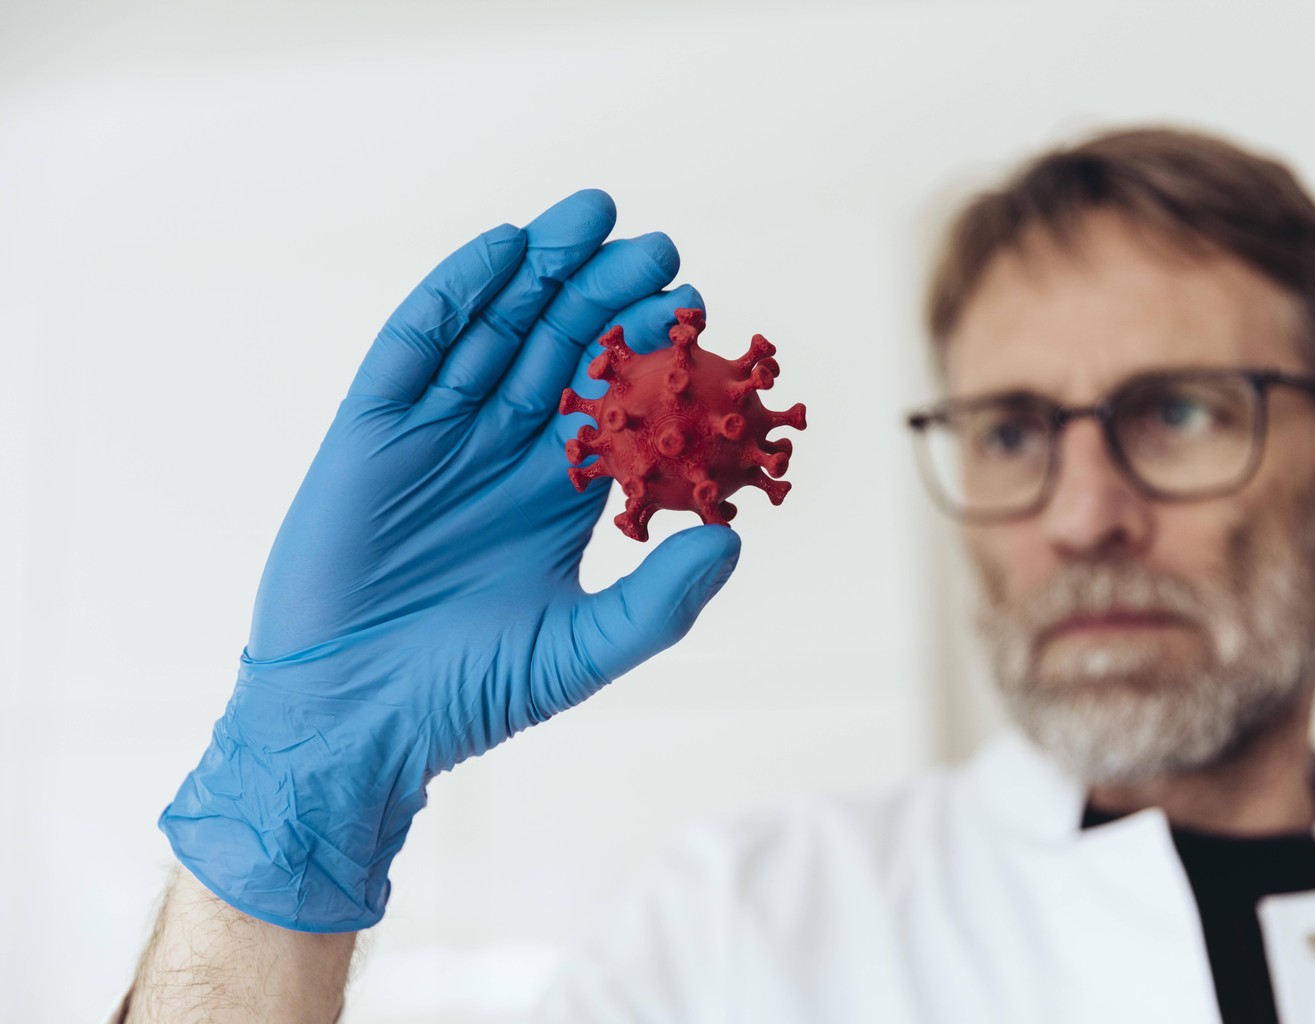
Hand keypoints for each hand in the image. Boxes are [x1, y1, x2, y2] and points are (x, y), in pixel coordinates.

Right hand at [159, 190, 741, 932]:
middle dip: (607, 293)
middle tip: (658, 247)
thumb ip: (660, 601)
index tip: (697, 309)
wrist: (353, 720)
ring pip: (495, 329)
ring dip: (541, 272)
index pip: (616, 401)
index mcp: (560, 492)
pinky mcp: (372, 430)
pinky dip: (453, 294)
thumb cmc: (468, 694)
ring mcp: (436, 433)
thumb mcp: (581, 649)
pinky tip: (500, 248)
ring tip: (593, 217)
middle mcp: (502, 450)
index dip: (651, 353)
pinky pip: (413, 346)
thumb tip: (733, 540)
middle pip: (561, 348)